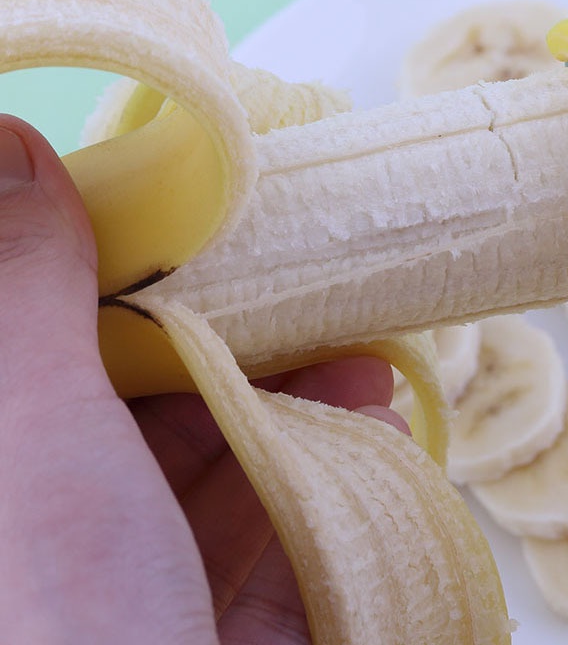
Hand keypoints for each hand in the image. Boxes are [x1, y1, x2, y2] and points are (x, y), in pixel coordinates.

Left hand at [0, 115, 406, 643]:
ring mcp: (130, 592)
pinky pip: (271, 522)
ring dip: (284, 382)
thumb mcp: (19, 441)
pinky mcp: (217, 630)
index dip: (90, 265)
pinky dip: (321, 456)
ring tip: (344, 323)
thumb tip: (0, 140)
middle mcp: (47, 527)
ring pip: (209, 455)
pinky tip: (365, 399)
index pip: (33, 338)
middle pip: (129, 395)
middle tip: (278, 253)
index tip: (163, 199)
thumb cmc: (48, 636)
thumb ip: (9, 288)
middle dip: (212, 322)